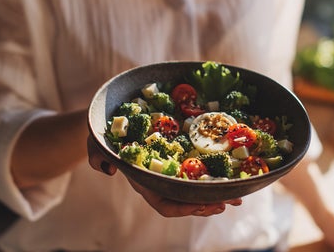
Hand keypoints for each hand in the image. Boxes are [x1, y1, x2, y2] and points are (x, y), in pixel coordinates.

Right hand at [87, 135, 241, 216]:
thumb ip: (97, 156)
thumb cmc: (104, 138)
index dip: (183, 208)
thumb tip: (107, 170)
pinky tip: (232, 176)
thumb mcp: (96, 144)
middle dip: (208, 204)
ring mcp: (172, 172)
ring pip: (198, 190)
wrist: (112, 125)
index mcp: (144, 183)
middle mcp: (161, 182)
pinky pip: (201, 172)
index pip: (164, 205)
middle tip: (228, 202)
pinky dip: (216, 176)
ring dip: (217, 194)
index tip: (201, 204)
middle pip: (187, 201)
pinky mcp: (181, 159)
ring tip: (237, 196)